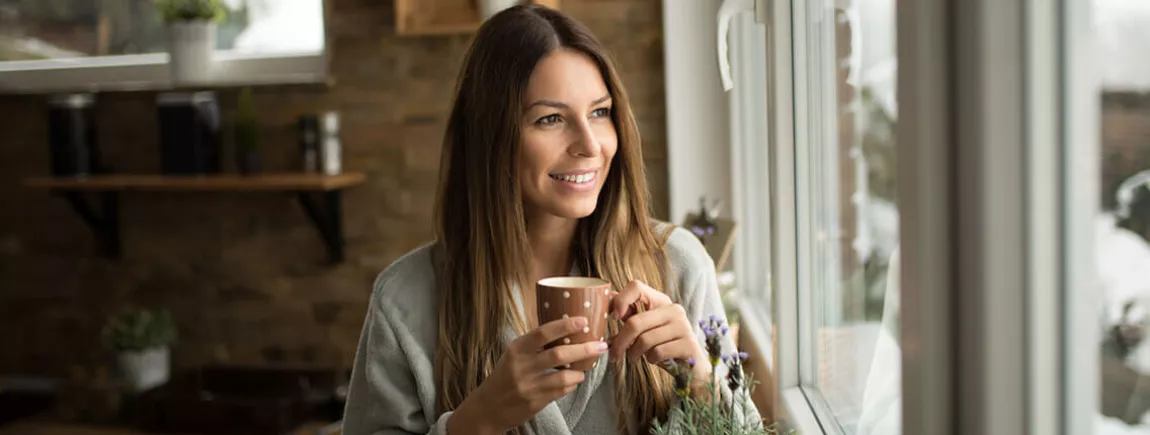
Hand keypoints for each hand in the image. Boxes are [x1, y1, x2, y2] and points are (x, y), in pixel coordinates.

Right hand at [453, 316, 608, 432]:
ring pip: (564, 377)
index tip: (583, 320)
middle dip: (584, 349)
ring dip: (580, 372)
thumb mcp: (514, 355)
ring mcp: (528, 386)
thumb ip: (535, 344)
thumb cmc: (504, 376)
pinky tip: (572, 381)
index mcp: (517, 349)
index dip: (565, 325)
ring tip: (585, 368)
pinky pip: (561, 391)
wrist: (487, 408)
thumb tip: (566, 329)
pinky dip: (571, 385)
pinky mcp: (535, 402)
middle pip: (559, 355)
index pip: (543, 333)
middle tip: (601, 346)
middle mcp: (522, 366)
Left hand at [609, 280, 708, 377]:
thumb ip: (630, 314)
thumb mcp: (645, 328)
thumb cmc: (663, 346)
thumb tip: (610, 295)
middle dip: (620, 342)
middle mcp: (674, 310)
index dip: (620, 300)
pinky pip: (658, 352)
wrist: (691, 368)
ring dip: (634, 353)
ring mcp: (684, 326)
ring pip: (645, 340)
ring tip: (635, 358)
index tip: (613, 318)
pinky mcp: (689, 345)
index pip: (636, 287)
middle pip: (635, 322)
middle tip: (614, 355)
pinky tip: (655, 360)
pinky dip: (650, 360)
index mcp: (661, 301)